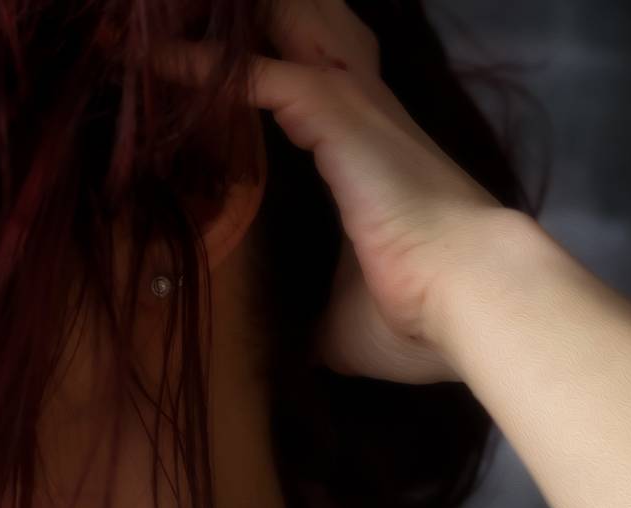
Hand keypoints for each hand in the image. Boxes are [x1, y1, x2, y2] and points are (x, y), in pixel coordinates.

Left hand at [154, 0, 513, 385]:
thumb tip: (295, 352)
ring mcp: (353, 105)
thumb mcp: (346, 324)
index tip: (209, 82)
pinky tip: (156, 61)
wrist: (474, 298)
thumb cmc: (422, 318)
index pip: (311, 86)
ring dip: (227, 29)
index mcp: (373, 153)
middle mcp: (367, 112)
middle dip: (254, 24)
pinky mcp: (336, 112)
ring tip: (159, 32)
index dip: (264, 71)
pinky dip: (201, 66)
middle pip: (305, 31)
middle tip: (179, 28)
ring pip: (285, 27)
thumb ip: (313, 319)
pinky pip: (254, 71)